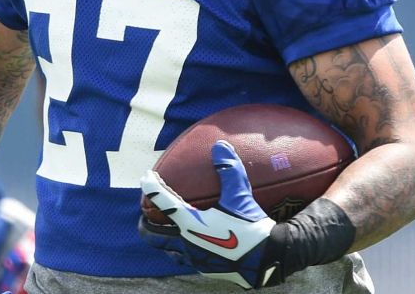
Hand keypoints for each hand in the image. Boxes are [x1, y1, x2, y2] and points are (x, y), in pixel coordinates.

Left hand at [139, 140, 279, 288]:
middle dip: (145, 221)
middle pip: (151, 233)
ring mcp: (194, 258)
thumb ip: (229, 170)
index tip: (146, 177)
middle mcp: (186, 242)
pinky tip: (193, 241)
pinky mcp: (205, 268)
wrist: (269, 260)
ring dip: (163, 236)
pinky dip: (182, 247)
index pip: (162, 201)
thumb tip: (220, 146)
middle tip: (146, 210)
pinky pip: (185, 257)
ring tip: (166, 227)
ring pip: (167, 248)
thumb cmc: (252, 227)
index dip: (151, 187)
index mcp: (190, 223)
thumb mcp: (241, 196)